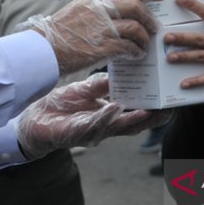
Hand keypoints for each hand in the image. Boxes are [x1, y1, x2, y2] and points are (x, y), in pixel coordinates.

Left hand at [16, 73, 172, 159]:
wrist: (34, 118)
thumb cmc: (60, 105)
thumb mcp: (85, 89)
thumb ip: (103, 83)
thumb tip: (122, 71)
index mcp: (108, 114)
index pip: (135, 112)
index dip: (153, 108)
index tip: (169, 100)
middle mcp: (104, 125)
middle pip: (134, 124)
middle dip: (152, 118)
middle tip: (169, 109)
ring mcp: (93, 131)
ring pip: (118, 128)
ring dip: (135, 120)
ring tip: (149, 110)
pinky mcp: (78, 133)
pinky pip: (95, 124)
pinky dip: (107, 116)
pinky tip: (116, 108)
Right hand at [23, 0, 164, 74]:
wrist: (44, 51)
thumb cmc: (60, 34)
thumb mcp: (79, 11)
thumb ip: (99, 9)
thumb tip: (120, 13)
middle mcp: (100, 9)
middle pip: (136, 6)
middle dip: (149, 18)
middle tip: (154, 28)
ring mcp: (102, 28)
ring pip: (136, 28)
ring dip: (144, 38)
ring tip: (144, 45)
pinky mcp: (103, 47)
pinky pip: (129, 47)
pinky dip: (136, 52)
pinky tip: (135, 56)